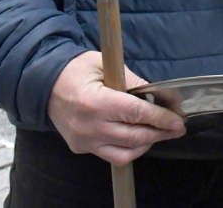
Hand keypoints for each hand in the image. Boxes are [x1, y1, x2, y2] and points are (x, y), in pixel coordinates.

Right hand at [47, 51, 184, 165]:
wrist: (44, 85)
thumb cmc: (76, 71)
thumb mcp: (106, 66)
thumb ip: (134, 82)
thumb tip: (161, 97)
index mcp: (96, 102)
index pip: (138, 114)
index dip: (162, 119)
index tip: (178, 121)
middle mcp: (90, 126)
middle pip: (135, 137)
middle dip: (161, 133)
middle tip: (177, 128)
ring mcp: (84, 141)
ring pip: (126, 153)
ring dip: (147, 144)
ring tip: (160, 133)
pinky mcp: (81, 148)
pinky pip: (112, 156)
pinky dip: (130, 150)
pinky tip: (139, 139)